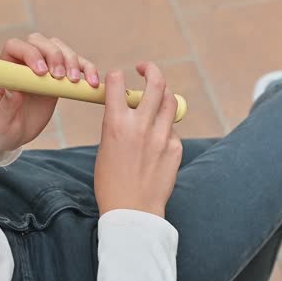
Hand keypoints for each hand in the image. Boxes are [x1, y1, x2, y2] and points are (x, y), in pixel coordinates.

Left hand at [0, 33, 99, 154]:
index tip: (41, 72)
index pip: (16, 46)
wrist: (11, 133)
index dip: (30, 52)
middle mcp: (24, 63)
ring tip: (76, 81)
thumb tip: (14, 89)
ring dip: (72, 60)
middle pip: (41, 42)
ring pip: (61, 49)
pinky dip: (87, 70)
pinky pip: (76, 66)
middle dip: (54, 54)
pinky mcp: (59, 78)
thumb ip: (6, 105)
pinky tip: (93, 83)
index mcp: (6, 68)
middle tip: (60, 77)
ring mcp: (44, 68)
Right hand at [94, 62, 182, 217]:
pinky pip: (172, 129)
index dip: (117, 77)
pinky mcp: (175, 148)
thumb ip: (118, 124)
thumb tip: (129, 109)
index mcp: (116, 124)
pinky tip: (156, 141)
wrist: (132, 211)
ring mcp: (162, 136)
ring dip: (162, 94)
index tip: (118, 78)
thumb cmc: (111, 182)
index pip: (117, 83)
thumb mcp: (105, 147)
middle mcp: (141, 126)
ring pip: (170, 101)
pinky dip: (165, 128)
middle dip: (150, 70)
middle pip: (155, 83)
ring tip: (157, 97)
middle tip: (145, 69)